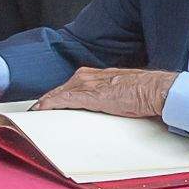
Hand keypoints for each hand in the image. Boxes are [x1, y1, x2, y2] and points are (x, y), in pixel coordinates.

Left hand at [36, 67, 173, 119]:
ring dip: (45, 103)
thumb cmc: (142, 91)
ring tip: (34, 113)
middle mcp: (88, 76)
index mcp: (95, 75)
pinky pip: (64, 99)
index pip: (69, 86)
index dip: (56, 96)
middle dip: (46, 100)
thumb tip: (104, 106)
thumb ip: (107, 96)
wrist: (154, 89)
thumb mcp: (119, 91)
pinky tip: (42, 110)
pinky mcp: (90, 96)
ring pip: (58, 93)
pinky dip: (50, 105)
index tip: (46, 105)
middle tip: (35, 111)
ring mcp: (88, 85)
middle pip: (60, 89)